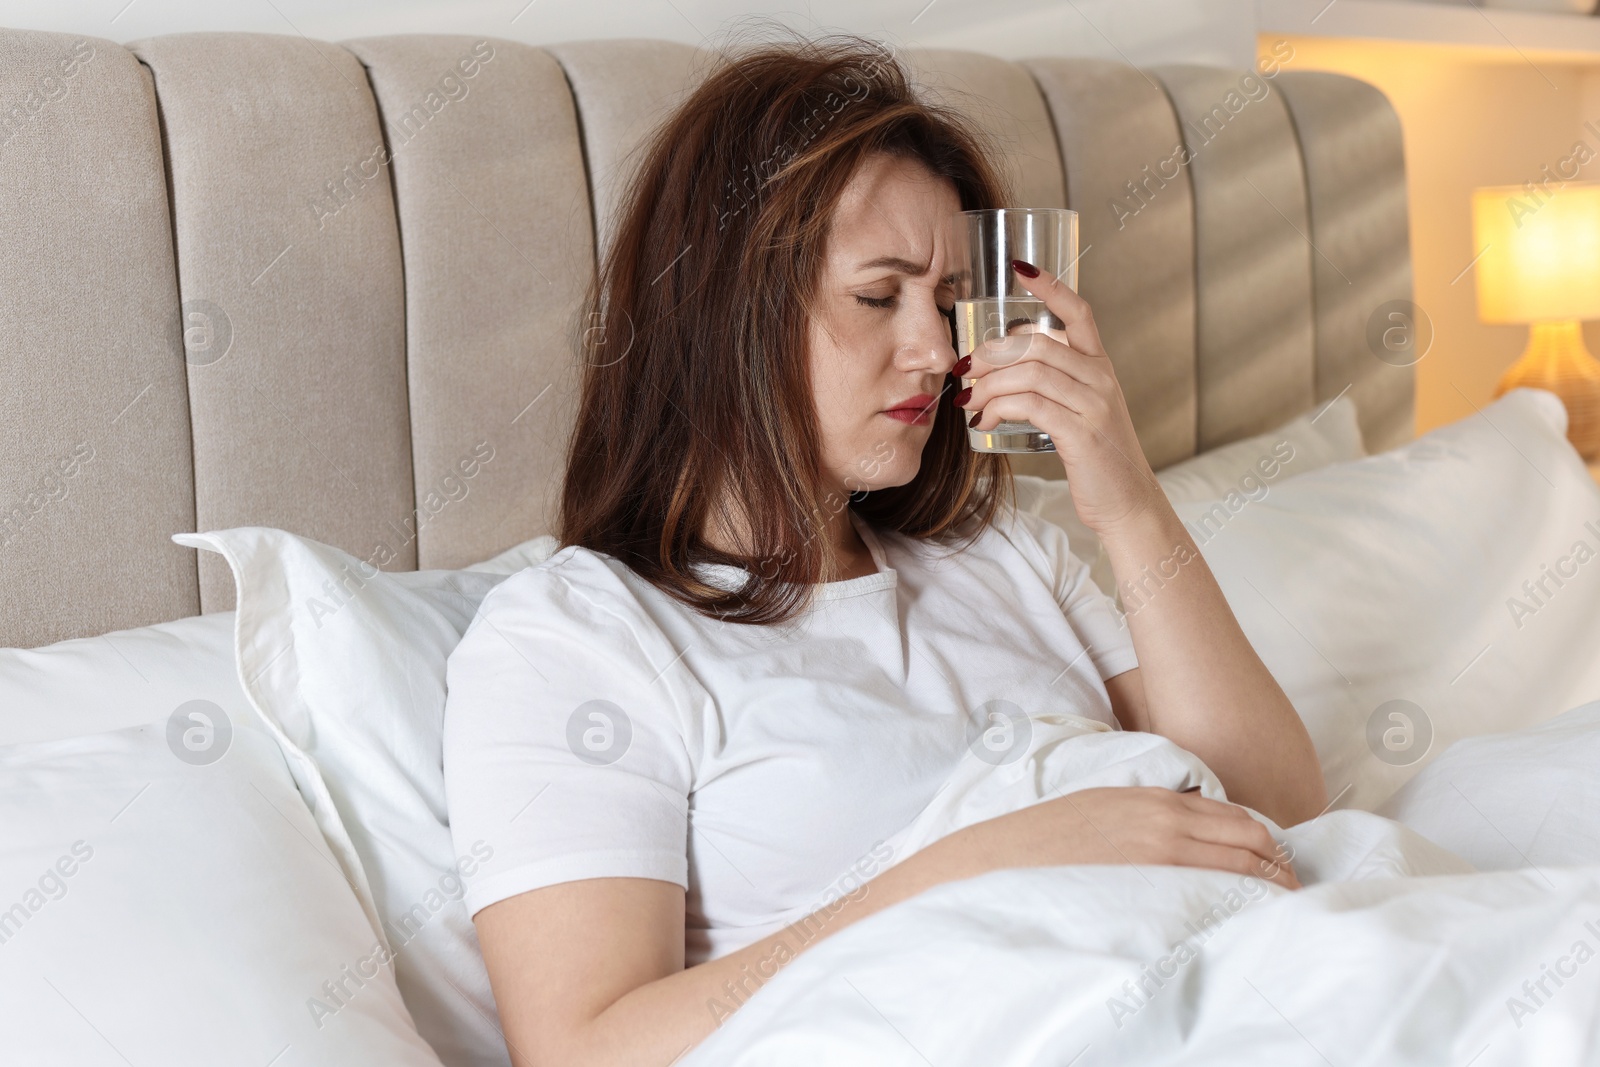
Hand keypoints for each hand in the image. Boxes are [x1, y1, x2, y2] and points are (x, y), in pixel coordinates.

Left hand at [958, 260, 1163, 538]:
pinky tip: (983, 422)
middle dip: (991, 353)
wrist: (1128, 503)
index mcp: (1100, 366)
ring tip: (968, 401)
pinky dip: (999, 409)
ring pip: (1029, 374)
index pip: (1079, 312)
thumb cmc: (1097, 458)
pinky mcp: (1082, 434)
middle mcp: (1100, 378)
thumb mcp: (1082, 411)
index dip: (1050, 286)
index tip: (1021, 268)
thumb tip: (1004, 366)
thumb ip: (1056, 384)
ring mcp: (1094, 405)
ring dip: (988, 385)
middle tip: (964, 370)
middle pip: (1037, 344)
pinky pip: (1031, 406)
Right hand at [960, 785, 1300, 889]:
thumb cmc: (1054, 837)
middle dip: (1280, 867)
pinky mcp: (1150, 887)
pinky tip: (1246, 918)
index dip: (1269, 844)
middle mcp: (1169, 823)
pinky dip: (1239, 904)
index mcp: (1159, 800)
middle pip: (1251, 842)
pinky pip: (1212, 896)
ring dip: (1268, 888)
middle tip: (1293, 891)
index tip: (1280, 865)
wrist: (1011, 856)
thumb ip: (1156, 814)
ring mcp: (1161, 856)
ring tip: (1281, 908)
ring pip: (1240, 869)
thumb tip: (1197, 833)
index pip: (1240, 819)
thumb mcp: (1110, 806)